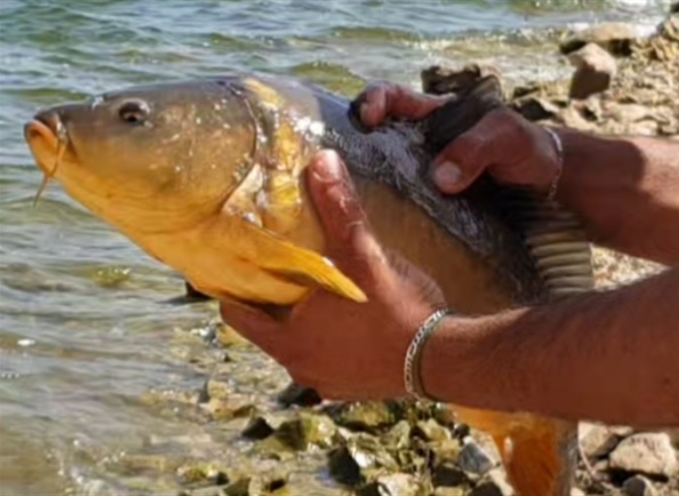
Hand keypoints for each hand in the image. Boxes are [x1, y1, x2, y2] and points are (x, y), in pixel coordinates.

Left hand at [220, 150, 445, 400]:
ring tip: (317, 290)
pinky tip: (350, 319)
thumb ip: (339, 208)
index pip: (237, 316)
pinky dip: (331, 340)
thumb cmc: (398, 310)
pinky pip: (329, 359)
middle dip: (274, 301)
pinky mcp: (353, 389)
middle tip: (282, 268)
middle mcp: (301, 369)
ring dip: (304, 322)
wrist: (444, 360)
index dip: (234, 288)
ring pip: (300, 345)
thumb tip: (321, 160)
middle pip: (269, 330)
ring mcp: (328, 383)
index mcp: (288, 342)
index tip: (239, 265)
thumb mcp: (364, 254)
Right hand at [356, 81, 562, 194]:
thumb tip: (439, 179)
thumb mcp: (506, 137)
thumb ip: (475, 149)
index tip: (368, 117)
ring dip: (369, 185)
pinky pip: (403, 205)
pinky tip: (387, 227)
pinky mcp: (429, 204)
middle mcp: (419, 144)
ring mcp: (422, 175)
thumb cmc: (526, 147)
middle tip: (346, 165)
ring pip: (384, 175)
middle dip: (355, 148)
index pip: (391, 97)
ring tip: (357, 200)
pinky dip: (391, 213)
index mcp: (433, 114)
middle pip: (374, 139)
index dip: (373, 100)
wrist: (545, 183)